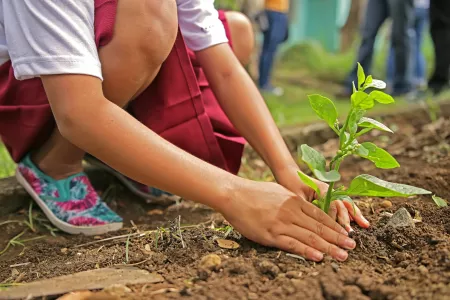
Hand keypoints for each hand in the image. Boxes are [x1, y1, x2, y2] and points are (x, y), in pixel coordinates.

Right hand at [220, 180, 356, 261]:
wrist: (234, 195)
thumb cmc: (255, 192)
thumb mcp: (279, 192)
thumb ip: (293, 201)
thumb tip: (305, 208)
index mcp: (295, 201)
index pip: (320, 216)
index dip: (335, 226)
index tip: (346, 234)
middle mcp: (292, 212)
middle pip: (319, 228)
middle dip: (337, 238)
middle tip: (352, 247)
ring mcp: (281, 223)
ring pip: (310, 237)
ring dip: (328, 247)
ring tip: (342, 255)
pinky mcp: (270, 234)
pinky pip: (292, 244)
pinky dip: (307, 251)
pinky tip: (319, 257)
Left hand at [274, 166, 369, 231]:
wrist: (289, 173)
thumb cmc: (290, 185)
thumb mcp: (296, 197)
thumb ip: (307, 207)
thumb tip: (314, 223)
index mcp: (322, 189)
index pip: (332, 205)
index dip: (335, 218)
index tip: (338, 230)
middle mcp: (329, 190)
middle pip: (342, 205)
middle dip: (347, 219)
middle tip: (350, 233)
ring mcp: (331, 193)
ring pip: (346, 204)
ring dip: (355, 215)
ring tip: (365, 225)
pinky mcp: (329, 196)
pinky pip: (342, 205)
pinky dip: (351, 212)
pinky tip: (358, 221)